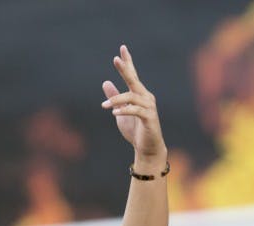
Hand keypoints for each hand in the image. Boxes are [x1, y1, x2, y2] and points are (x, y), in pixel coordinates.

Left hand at [101, 45, 166, 161]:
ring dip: (117, 101)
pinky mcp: (149, 118)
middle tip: (116, 59)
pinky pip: (136, 111)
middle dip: (125, 69)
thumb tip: (105, 82)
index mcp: (139, 94)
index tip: (122, 49)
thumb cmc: (135, 131)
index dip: (127, 62)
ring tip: (104, 106)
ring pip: (131, 97)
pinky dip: (125, 110)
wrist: (147, 148)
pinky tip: (115, 112)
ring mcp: (149, 107)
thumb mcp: (120, 112)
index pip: (132, 75)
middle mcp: (146, 97)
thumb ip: (115, 98)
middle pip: (134, 80)